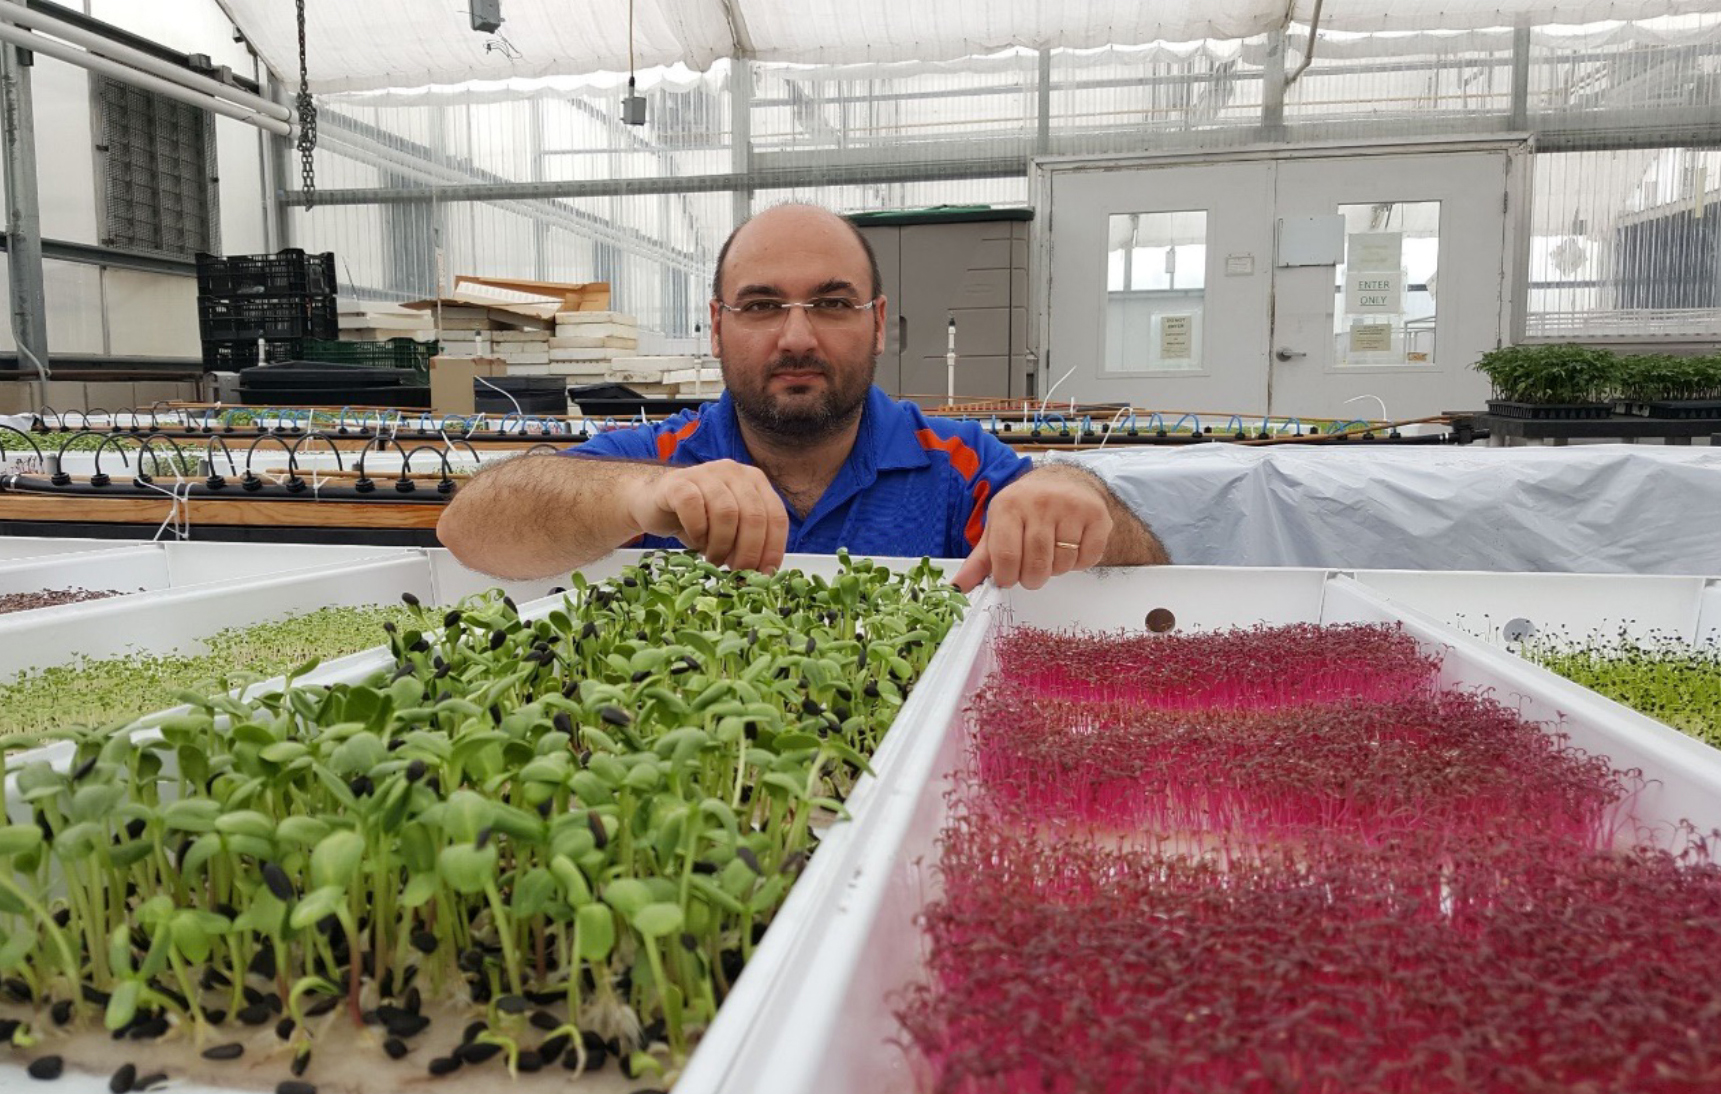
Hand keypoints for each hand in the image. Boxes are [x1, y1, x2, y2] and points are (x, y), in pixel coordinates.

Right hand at [626, 460, 789, 572]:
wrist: (653, 503)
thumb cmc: (697, 518)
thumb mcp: (731, 531)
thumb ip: (748, 543)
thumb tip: (763, 573)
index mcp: (754, 481)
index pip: (776, 516)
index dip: (774, 548)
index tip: (765, 573)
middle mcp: (734, 472)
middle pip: (754, 515)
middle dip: (749, 552)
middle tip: (738, 572)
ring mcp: (706, 473)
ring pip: (726, 513)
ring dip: (721, 544)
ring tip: (713, 559)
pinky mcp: (678, 482)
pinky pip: (694, 508)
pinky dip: (698, 531)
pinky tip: (696, 541)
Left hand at [951, 468, 1110, 592]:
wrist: (1064, 480)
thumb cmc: (1026, 508)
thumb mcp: (998, 527)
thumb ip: (980, 560)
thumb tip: (959, 586)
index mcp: (1009, 506)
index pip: (1006, 557)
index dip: (1007, 577)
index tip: (1008, 577)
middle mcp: (1040, 502)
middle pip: (1036, 565)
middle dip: (1031, 578)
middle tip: (1031, 570)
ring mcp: (1070, 507)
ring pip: (1062, 564)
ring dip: (1056, 569)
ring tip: (1051, 552)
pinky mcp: (1096, 515)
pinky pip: (1087, 558)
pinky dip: (1079, 562)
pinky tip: (1071, 546)